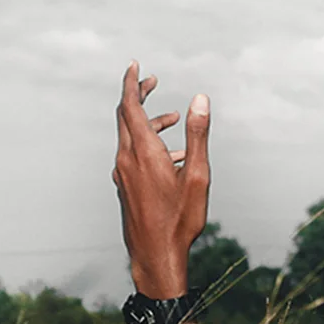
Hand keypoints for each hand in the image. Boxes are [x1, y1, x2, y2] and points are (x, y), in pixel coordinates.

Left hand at [112, 61, 209, 298]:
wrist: (156, 257)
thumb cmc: (180, 220)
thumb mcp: (198, 176)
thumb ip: (197, 134)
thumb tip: (200, 99)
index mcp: (143, 152)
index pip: (130, 106)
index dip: (132, 83)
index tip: (135, 65)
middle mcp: (127, 160)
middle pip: (125, 117)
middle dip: (138, 96)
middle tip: (154, 82)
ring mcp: (123, 175)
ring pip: (130, 137)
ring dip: (150, 123)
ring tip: (174, 121)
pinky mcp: (125, 187)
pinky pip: (132, 155)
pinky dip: (148, 144)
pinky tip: (171, 156)